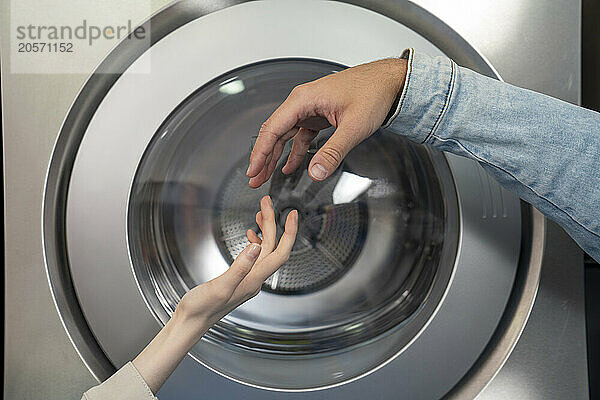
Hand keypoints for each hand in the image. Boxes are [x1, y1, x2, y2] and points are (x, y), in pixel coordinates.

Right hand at [133, 196, 296, 393]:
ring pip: (264, 251)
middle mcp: (255, 280)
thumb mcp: (220, 286)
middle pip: (272, 247)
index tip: (292, 214)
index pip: (280, 253)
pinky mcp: (240, 278)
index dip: (289, 233)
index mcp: (254, 280)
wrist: (190, 323)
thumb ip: (239, 267)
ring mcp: (248, 279)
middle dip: (272, 223)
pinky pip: (255, 257)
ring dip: (265, 230)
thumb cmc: (202, 309)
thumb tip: (256, 247)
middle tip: (266, 202)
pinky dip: (255, 242)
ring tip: (260, 213)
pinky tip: (249, 236)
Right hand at [246, 58, 407, 187]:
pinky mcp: (319, 115)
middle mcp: (302, 103)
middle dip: (263, 157)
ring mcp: (309, 109)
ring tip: (265, 176)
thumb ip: (333, 152)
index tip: (253, 170)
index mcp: (303, 100)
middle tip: (254, 179)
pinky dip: (294, 152)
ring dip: (275, 156)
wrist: (390, 81)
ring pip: (285, 135)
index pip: (272, 129)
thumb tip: (315, 173)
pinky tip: (289, 166)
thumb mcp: (353, 126)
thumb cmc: (373, 92)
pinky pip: (300, 136)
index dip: (260, 152)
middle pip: (274, 133)